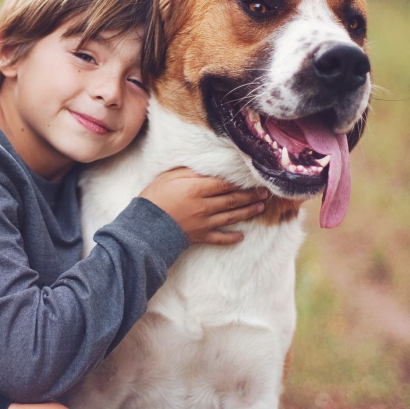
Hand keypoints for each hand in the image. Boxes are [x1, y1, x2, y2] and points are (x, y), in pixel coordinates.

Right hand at [139, 168, 269, 244]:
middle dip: (251, 195)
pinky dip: (231, 238)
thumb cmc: (154, 197)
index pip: (225, 183)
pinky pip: (219, 238)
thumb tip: (209, 170)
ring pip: (231, 217)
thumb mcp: (170, 177)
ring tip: (260, 208)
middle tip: (265, 192)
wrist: (144, 226)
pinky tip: (241, 237)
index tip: (253, 178)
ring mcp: (203, 222)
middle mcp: (204, 205)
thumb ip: (191, 172)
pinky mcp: (199, 236)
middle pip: (232, 199)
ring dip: (247, 212)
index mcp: (197, 188)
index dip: (241, 181)